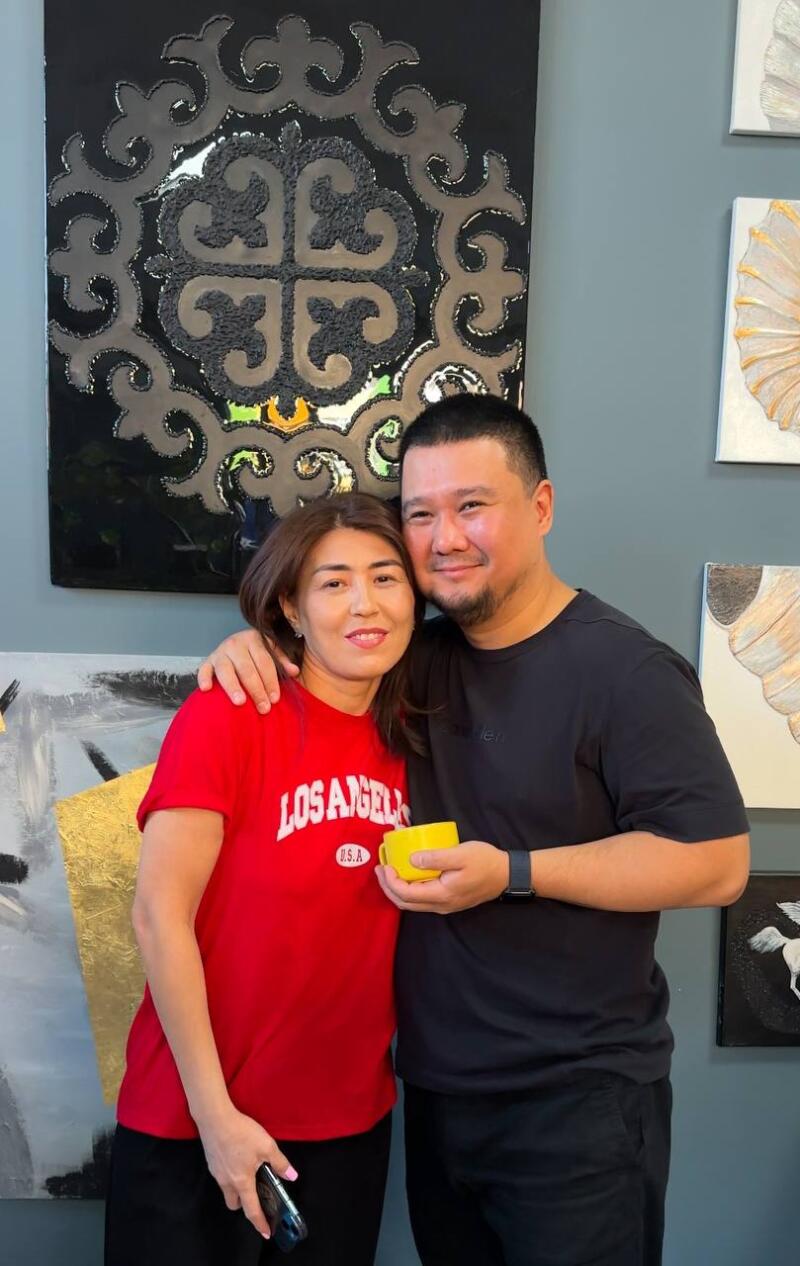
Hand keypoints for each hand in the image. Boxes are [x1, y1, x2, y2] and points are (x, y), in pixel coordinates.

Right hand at [197, 629, 297, 712]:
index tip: (275, 698)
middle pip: (247, 668)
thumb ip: (282, 661)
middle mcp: (235, 643)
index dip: (270, 680)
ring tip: (240, 702)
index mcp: (254, 639)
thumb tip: (294, 672)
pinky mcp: (208, 660)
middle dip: (256, 689)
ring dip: (233, 686)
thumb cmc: (256, 653)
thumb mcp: (271, 651)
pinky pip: (203, 669)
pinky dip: (204, 678)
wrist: (235, 644)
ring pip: (226, 670)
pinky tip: (207, 689)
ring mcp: (220, 652)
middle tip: (263, 707)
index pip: (264, 662)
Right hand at [198, 1106, 297, 1238]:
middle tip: (256, 1194)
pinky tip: (237, 1158)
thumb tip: (291, 1176)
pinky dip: (230, 1174)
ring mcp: (216, 1172)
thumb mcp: (266, 1146)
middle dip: (244, 1204)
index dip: (260, 1223)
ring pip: (227, 1189)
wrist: (215, 1118)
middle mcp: (227, 1182)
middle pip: (235, 1203)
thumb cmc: (242, 1133)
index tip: (266, 1233)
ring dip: (237, 1188)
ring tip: (249, 1172)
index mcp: (242, 1182)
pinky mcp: (211, 1162)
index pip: (251, 1210)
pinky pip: (222, 1176)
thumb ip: (279, 1163)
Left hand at [375, 841, 509, 913]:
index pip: (406, 894)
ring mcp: (445, 905)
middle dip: (388, 887)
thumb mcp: (460, 855)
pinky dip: (409, 889)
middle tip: (380, 869)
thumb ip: (436, 858)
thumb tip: (411, 860)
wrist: (506, 875)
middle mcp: (440, 905)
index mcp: (441, 895)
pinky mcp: (449, 900)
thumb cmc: (485, 862)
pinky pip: (422, 899)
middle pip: (406, 903)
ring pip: (413, 903)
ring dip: (397, 889)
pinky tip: (409, 875)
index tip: (385, 865)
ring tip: (390, 871)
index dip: (391, 882)